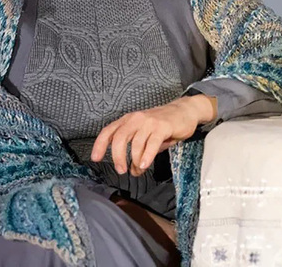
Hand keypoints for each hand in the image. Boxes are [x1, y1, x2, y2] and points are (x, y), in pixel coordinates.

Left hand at [90, 95, 216, 175]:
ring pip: (136, 144)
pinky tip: (145, 164)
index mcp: (128, 120)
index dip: (100, 145)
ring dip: (136, 161)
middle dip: (118, 157)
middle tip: (121, 170)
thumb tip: (133, 170)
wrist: (185, 111)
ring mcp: (149, 122)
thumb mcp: (146, 135)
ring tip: (140, 169)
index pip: (109, 131)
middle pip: (119, 138)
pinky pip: (151, 144)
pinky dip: (146, 156)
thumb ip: (138, 151)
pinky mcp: (162, 126)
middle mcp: (136, 119)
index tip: (96, 158)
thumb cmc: (164, 124)